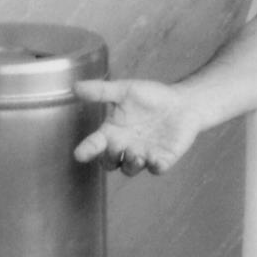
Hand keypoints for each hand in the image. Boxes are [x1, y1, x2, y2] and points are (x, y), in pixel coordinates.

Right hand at [71, 78, 199, 176]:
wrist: (181, 103)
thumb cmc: (150, 97)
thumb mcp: (125, 90)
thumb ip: (101, 91)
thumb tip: (75, 87)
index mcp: (113, 131)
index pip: (95, 144)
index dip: (87, 150)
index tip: (79, 154)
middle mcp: (125, 146)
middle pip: (110, 162)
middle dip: (110, 159)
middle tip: (116, 148)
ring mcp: (143, 155)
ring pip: (130, 170)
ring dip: (131, 165)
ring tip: (137, 154)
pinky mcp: (162, 159)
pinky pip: (156, 168)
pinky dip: (155, 167)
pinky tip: (155, 159)